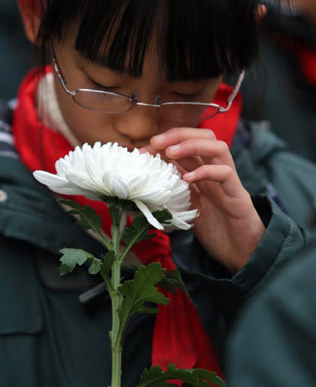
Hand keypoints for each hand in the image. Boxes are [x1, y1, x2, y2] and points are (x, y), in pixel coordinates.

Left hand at [142, 128, 264, 272]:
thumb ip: (171, 198)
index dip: (164, 143)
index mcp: (204, 174)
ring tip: (170, 152)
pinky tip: (188, 178)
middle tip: (156, 141)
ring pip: (218, 148)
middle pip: (204, 136)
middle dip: (178, 134)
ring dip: (192, 145)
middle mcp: (217, 172)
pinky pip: (225, 174)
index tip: (143, 150)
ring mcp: (229, 182)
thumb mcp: (186, 210)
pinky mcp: (238, 195)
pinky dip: (206, 171)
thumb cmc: (215, 232)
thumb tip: (143, 194)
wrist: (242, 252)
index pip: (187, 145)